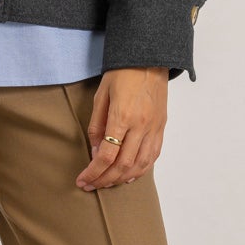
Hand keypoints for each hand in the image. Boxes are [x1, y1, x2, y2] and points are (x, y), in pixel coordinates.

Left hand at [76, 67, 168, 188]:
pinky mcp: (161, 127)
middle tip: (92, 186)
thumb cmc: (122, 73)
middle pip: (123, 165)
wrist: (149, 58)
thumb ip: (96, 126)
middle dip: (105, 180)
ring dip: (123, 179)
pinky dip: (141, 169)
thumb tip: (94, 152)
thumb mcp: (101, 95)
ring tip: (108, 183)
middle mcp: (141, 125)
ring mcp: (154, 128)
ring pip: (140, 165)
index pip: (106, 155)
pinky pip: (153, 156)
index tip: (83, 180)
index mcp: (123, 116)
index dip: (93, 172)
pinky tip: (129, 175)